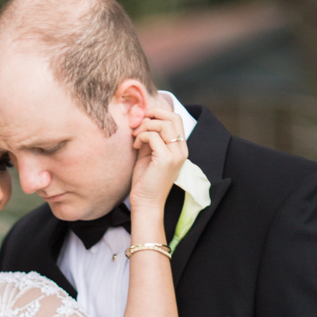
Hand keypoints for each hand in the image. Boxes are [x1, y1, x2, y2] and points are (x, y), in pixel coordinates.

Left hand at [128, 111, 186, 233]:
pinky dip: (141, 137)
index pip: (176, 119)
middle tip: (138, 122)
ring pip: (163, 124)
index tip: (143, 119)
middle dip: (153, 114)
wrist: (146, 204)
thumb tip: (142, 121)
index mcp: (180, 149)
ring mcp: (175, 155)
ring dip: (145, 126)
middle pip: (173, 117)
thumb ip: (149, 138)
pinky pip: (152, 136)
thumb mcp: (148, 154)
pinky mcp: (166, 159)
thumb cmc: (145, 182)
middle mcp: (181, 150)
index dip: (159, 113)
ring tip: (135, 137)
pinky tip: (135, 147)